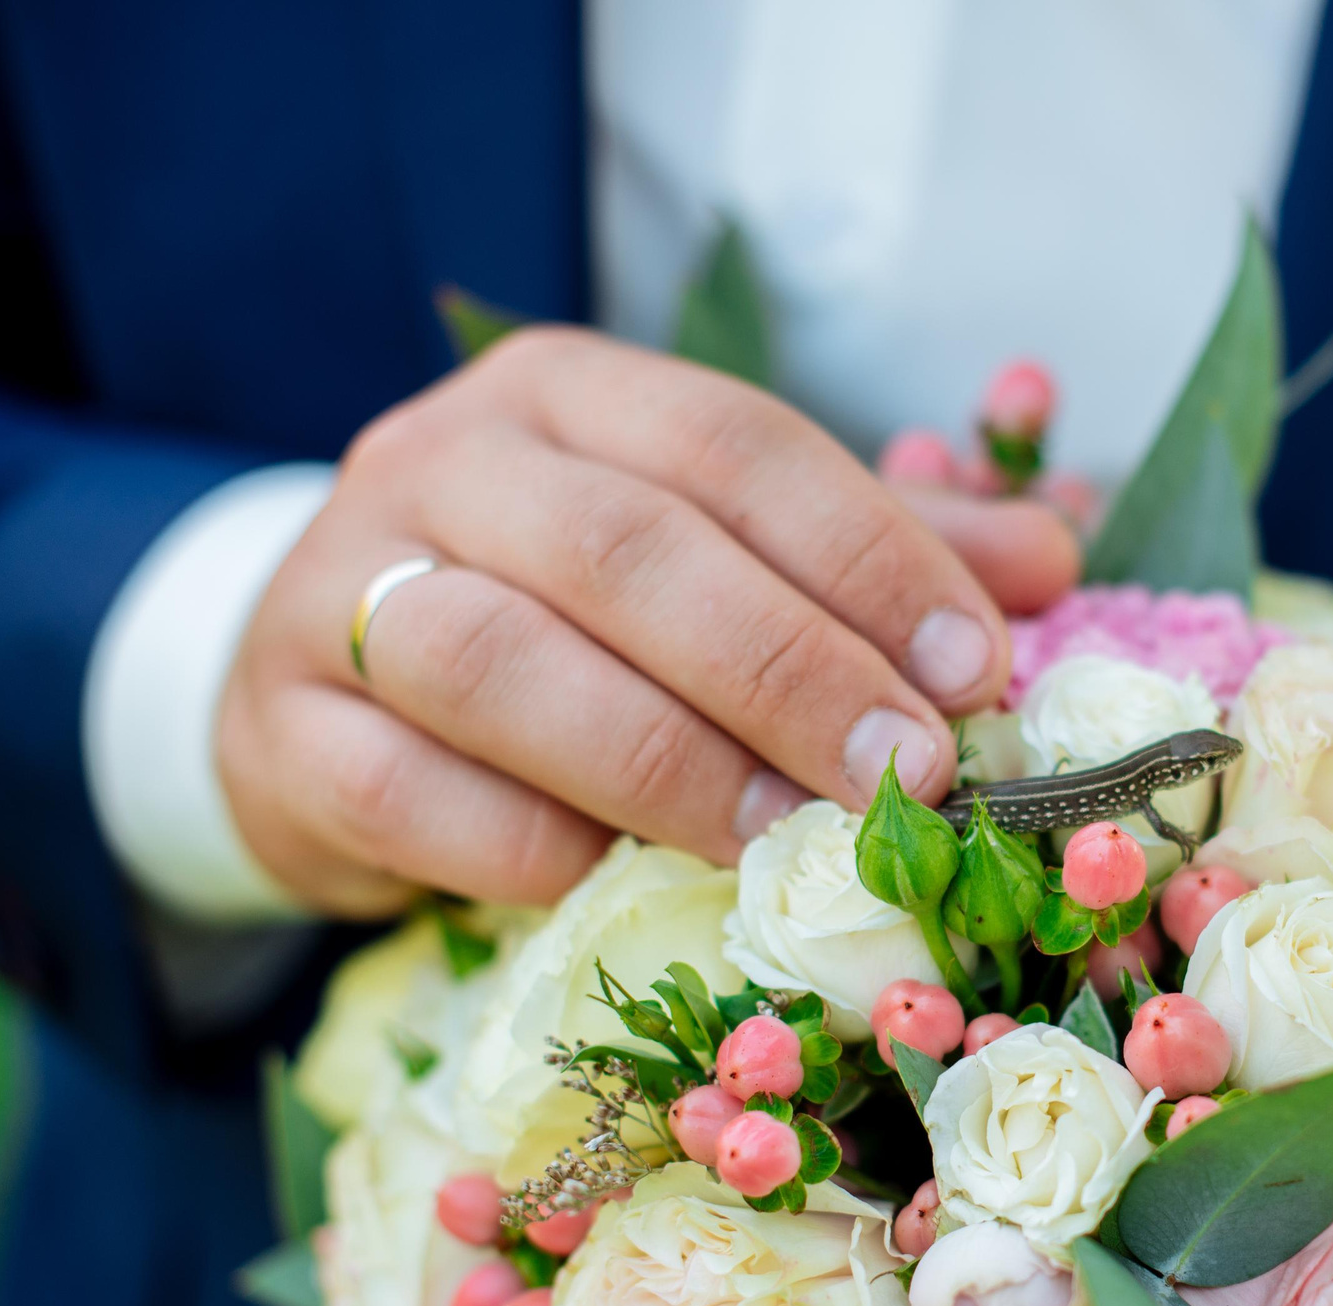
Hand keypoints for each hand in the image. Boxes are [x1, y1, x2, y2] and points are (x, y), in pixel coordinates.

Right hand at [217, 326, 1079, 914]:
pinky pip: (403, 790)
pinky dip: (521, 844)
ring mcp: (337, 593)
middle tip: (906, 777)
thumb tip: (1053, 556)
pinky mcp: (279, 734)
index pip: (733, 446)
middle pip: (626, 550)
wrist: (321, 694)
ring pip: (498, 658)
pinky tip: (611, 883)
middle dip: (787, 668)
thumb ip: (864, 551)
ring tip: (780, 842)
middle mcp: (442, 463)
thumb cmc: (562, 622)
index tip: (975, 667)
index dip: (864, 555)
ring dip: (663, 759)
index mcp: (570, 396)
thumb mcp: (713, 555)